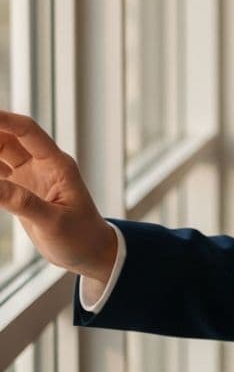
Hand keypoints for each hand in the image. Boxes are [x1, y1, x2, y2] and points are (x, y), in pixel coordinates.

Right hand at [0, 110, 117, 283]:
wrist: (88, 252)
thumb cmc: (80, 236)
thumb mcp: (52, 221)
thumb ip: (22, 203)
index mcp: (58, 164)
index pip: (28, 132)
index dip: (4, 120)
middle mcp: (43, 165)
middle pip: (8, 140)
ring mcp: (31, 177)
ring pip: (0, 156)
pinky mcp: (21, 191)